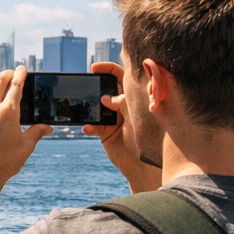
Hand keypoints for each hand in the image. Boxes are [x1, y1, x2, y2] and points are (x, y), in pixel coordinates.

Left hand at [0, 68, 51, 192]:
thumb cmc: (5, 162)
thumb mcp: (26, 146)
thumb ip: (37, 132)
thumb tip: (48, 127)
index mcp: (9, 113)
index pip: (16, 85)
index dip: (20, 74)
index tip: (22, 69)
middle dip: (6, 74)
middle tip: (11, 73)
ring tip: (0, 112)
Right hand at [82, 61, 161, 193]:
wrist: (144, 165)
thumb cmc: (148, 138)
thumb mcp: (138, 116)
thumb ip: (123, 103)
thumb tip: (106, 97)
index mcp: (134, 98)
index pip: (122, 77)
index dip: (109, 69)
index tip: (95, 68)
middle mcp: (122, 106)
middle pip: (105, 89)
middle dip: (94, 86)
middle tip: (86, 84)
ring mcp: (112, 119)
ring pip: (96, 107)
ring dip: (89, 108)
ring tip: (85, 108)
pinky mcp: (104, 133)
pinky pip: (92, 126)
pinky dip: (89, 127)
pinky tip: (88, 128)